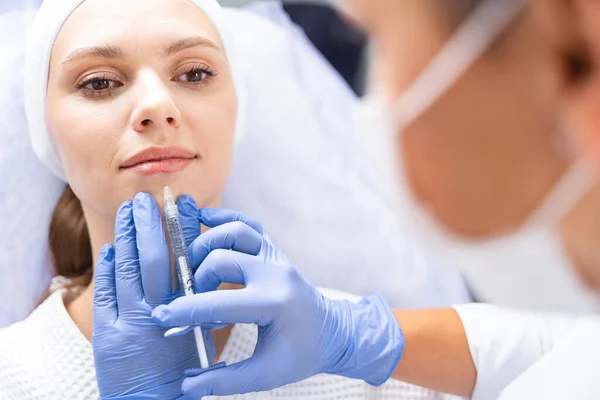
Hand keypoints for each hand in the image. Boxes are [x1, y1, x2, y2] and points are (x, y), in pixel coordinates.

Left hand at [93, 193, 214, 398]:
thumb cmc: (183, 374)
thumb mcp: (199, 336)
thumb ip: (196, 303)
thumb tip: (197, 268)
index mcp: (183, 310)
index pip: (180, 258)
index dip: (180, 229)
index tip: (181, 205)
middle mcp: (155, 311)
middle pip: (148, 257)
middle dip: (146, 224)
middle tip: (144, 200)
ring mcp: (127, 321)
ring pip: (124, 268)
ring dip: (125, 236)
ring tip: (127, 211)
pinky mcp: (107, 332)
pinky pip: (105, 292)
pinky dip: (107, 266)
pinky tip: (109, 248)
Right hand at [152, 208, 403, 398]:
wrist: (331, 332)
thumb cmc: (300, 354)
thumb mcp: (265, 374)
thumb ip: (224, 380)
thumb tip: (185, 385)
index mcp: (275, 304)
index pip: (220, 303)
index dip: (186, 311)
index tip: (161, 317)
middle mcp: (276, 273)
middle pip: (222, 261)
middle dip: (197, 282)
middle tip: (189, 302)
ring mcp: (276, 257)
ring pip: (236, 232)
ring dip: (207, 245)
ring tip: (192, 266)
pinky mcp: (273, 250)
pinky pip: (248, 224)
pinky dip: (225, 218)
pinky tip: (204, 217)